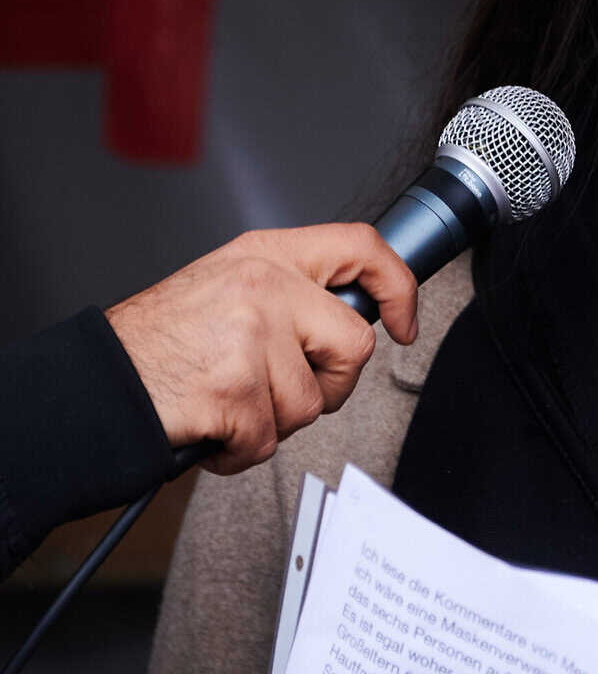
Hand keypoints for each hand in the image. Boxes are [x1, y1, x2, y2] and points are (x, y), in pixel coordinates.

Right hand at [103, 224, 417, 473]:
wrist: (92, 386)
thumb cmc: (158, 345)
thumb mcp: (227, 288)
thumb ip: (289, 293)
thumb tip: (352, 317)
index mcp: (266, 255)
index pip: (361, 247)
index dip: (398, 287)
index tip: (405, 323)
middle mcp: (264, 285)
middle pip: (353, 346)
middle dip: (329, 385)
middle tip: (281, 392)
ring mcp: (251, 335)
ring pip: (311, 403)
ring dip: (272, 422)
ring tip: (227, 404)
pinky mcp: (235, 387)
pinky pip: (269, 440)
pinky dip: (240, 450)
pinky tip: (210, 428)